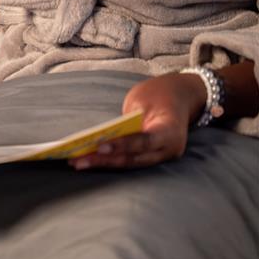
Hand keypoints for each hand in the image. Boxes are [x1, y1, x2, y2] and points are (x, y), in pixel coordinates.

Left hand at [69, 72, 206, 169]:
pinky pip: (128, 160)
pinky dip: (109, 160)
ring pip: (128, 164)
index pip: (144, 141)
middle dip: (104, 160)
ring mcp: (161, 157)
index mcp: (170, 131)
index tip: (98, 146)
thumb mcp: (143, 99)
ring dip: (102, 163)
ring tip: (77, 163)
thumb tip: (103, 136)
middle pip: (133, 159)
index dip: (122, 145)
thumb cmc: (159, 94)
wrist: (182, 96)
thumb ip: (127, 119)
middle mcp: (169, 149)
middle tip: (77, 161)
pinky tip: (89, 159)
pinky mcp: (151, 158)